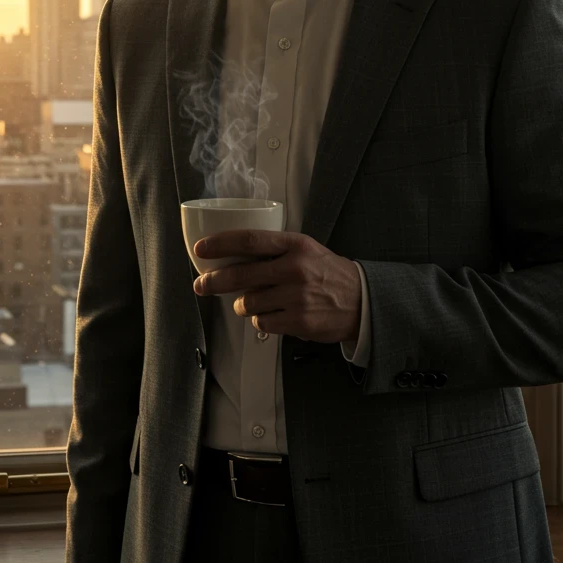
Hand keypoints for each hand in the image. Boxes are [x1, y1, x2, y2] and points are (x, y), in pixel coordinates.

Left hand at [192, 229, 360, 344]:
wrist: (361, 301)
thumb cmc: (328, 273)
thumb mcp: (306, 250)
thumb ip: (275, 250)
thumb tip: (233, 256)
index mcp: (295, 245)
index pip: (250, 240)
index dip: (221, 244)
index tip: (201, 249)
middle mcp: (295, 268)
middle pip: (241, 274)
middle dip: (214, 281)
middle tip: (201, 285)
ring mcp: (297, 296)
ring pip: (249, 302)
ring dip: (244, 304)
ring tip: (254, 301)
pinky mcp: (298, 321)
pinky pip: (262, 322)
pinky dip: (261, 320)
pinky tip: (274, 314)